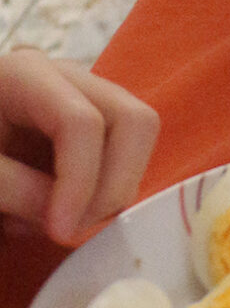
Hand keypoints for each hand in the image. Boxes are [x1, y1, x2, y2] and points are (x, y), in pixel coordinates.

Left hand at [0, 53, 158, 244]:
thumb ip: (13, 188)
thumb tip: (67, 219)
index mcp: (26, 75)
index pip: (81, 122)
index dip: (80, 181)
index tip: (61, 232)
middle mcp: (68, 76)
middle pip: (133, 120)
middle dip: (116, 184)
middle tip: (75, 230)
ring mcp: (87, 96)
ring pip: (139, 137)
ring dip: (112, 190)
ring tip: (58, 222)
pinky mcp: (94, 123)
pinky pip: (124, 155)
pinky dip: (104, 191)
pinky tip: (60, 210)